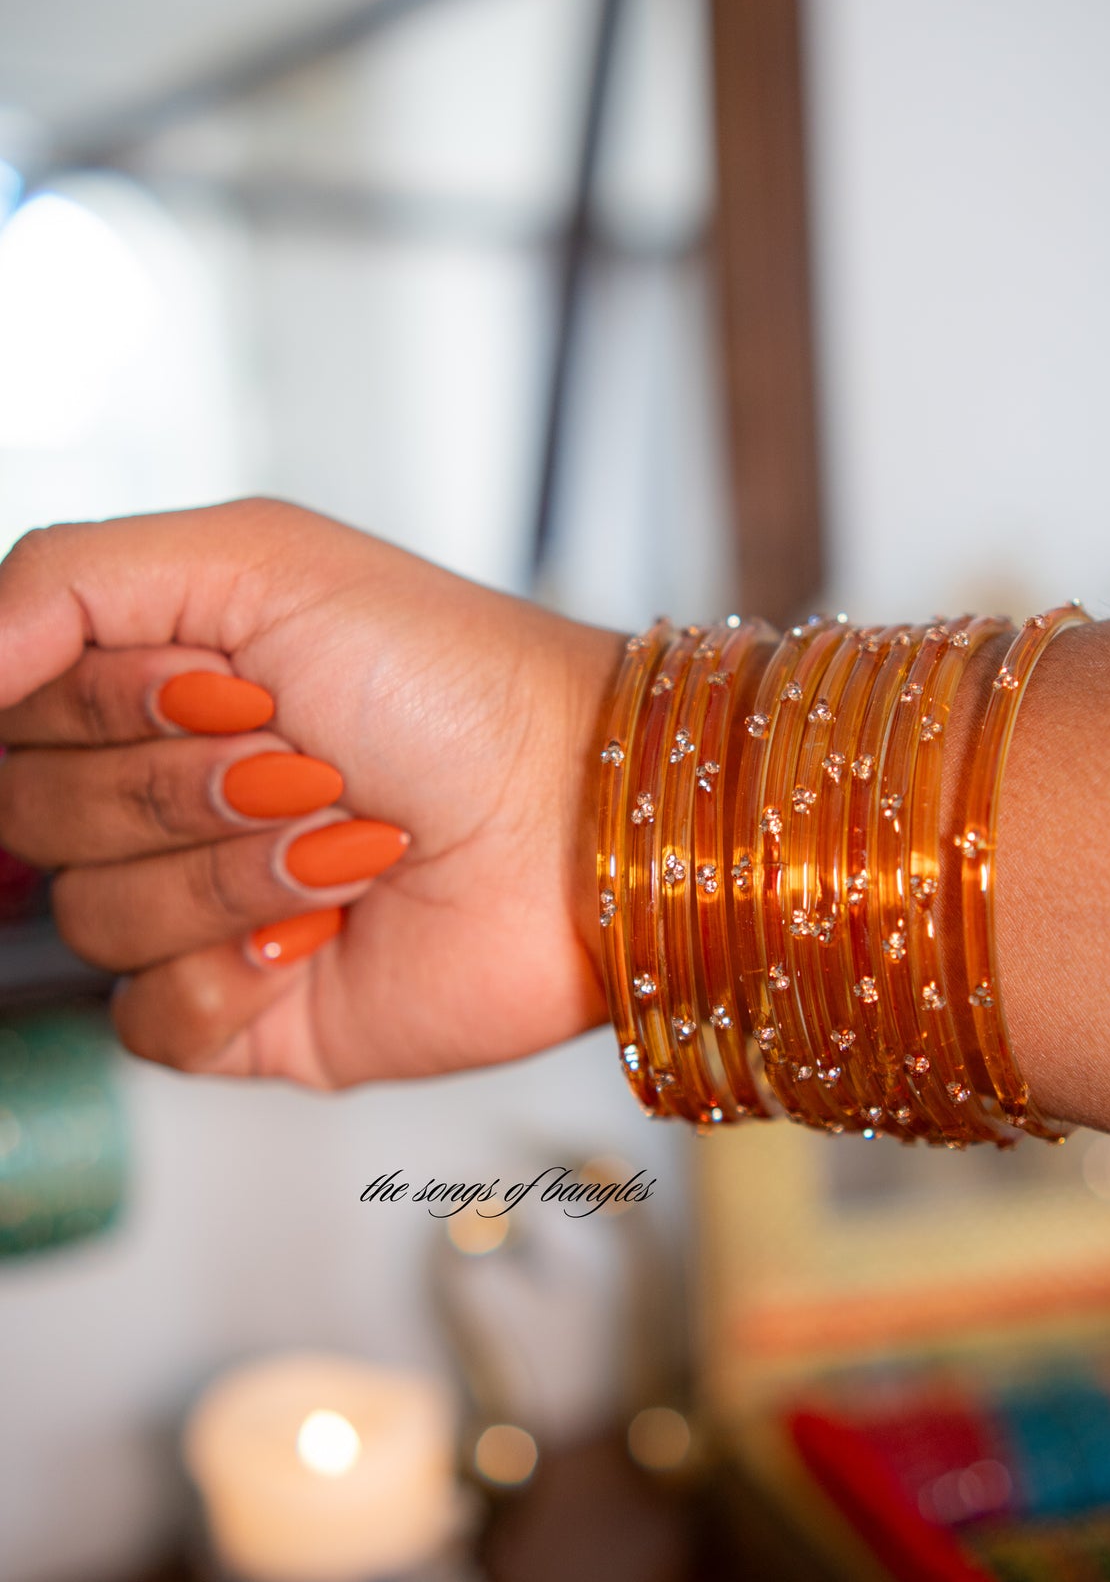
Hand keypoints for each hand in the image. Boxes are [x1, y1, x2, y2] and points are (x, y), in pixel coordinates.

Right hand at [0, 500, 620, 1085]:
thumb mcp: (255, 560)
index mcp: (154, 679)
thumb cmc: (451, 676)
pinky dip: (240, 969)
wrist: (580, 816)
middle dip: (178, 782)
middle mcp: (165, 789)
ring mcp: (201, 907)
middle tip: (303, 757)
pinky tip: (330, 926)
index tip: (214, 683)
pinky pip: (149, 1021)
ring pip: (92, 917)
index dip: (104, 703)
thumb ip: (63, 583)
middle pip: (33, 815)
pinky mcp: (248, 1015)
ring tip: (346, 834)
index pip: (16, 706)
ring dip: (231, 871)